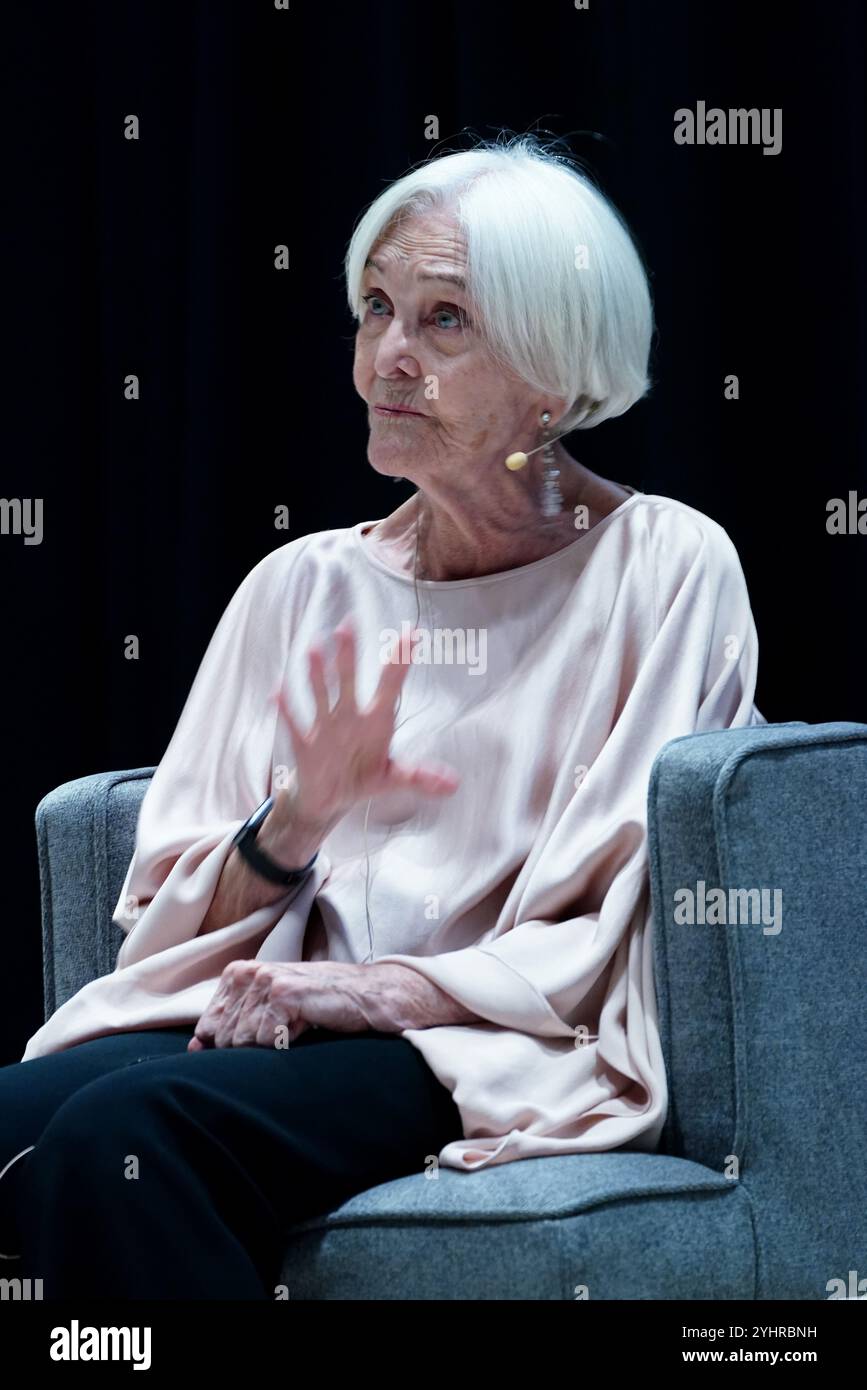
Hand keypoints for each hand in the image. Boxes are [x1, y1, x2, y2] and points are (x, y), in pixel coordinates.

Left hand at [186, 959, 394, 1050]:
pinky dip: (286, 1042)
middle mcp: (247, 972)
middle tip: (284, 1031)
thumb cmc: (319, 1005)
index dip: (231, 1045)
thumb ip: (231, 1025)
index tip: (263, 1037)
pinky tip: (305, 1025)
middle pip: (224, 1038)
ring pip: (243, 1041)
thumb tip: (194, 1049)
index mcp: (237, 974)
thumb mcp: (269, 1012)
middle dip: (252, 1046)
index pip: (208, 1029)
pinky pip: (265, 1039)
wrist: (366, 996)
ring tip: (296, 1027)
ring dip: (272, 1044)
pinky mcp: (283, 993)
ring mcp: (265, 980)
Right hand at [269, 616, 459, 833]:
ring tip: (313, 651)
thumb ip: (420, 777)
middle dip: (348, 655)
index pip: (392, 685)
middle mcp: (351, 717)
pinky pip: (295, 725)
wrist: (329, 799)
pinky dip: (287, 710)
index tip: (412, 634)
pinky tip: (278, 692)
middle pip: (350, 681)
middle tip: (347, 625)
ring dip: (316, 676)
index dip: (401, 661)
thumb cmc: (363, 778)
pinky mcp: (306, 745)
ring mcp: (327, 728)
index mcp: (377, 721)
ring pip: (322, 696)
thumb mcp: (393, 779)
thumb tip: (454, 784)